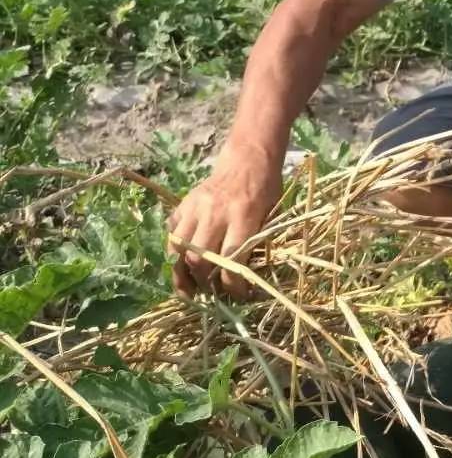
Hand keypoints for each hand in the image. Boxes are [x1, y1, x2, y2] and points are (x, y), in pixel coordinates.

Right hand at [166, 147, 281, 299]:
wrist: (248, 161)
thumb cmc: (266, 191)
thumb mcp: (272, 216)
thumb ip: (256, 244)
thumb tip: (243, 280)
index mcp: (243, 217)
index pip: (230, 260)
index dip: (232, 285)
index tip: (238, 296)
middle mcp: (216, 213)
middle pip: (199, 258)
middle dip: (204, 282)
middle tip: (210, 294)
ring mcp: (196, 207)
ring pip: (179, 248)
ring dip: (182, 272)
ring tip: (189, 288)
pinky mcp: (184, 204)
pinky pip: (173, 232)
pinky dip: (175, 250)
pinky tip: (182, 261)